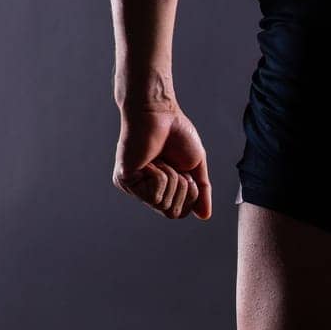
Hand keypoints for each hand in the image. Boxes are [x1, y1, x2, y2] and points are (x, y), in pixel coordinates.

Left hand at [113, 105, 211, 219]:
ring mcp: (134, 187)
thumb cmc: (176, 133)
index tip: (185, 172)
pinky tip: (150, 160)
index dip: (191, 195)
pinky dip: (160, 176)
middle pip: (173, 214)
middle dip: (183, 189)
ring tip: (161, 160)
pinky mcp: (126, 180)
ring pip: (164, 205)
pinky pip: (154, 196)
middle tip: (174, 165)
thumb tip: (205, 216)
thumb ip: (201, 192)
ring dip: (172, 179)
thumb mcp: (196, 166)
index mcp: (161, 188)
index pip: (180, 213)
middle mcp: (145, 191)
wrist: (160, 113)